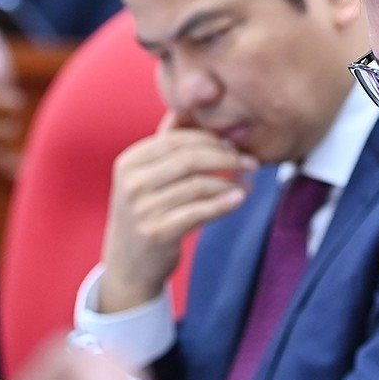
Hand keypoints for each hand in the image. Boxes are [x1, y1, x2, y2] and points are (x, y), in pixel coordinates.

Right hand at [97, 116, 256, 312]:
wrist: (129, 265)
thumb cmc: (146, 214)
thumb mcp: (145, 179)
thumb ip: (167, 150)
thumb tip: (194, 114)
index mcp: (129, 162)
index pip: (177, 139)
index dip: (210, 139)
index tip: (234, 145)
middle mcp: (132, 183)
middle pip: (190, 159)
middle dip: (226, 157)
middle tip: (250, 162)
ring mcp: (142, 209)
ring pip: (198, 185)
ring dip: (230, 182)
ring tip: (249, 184)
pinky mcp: (157, 233)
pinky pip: (200, 212)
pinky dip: (224, 203)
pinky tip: (239, 198)